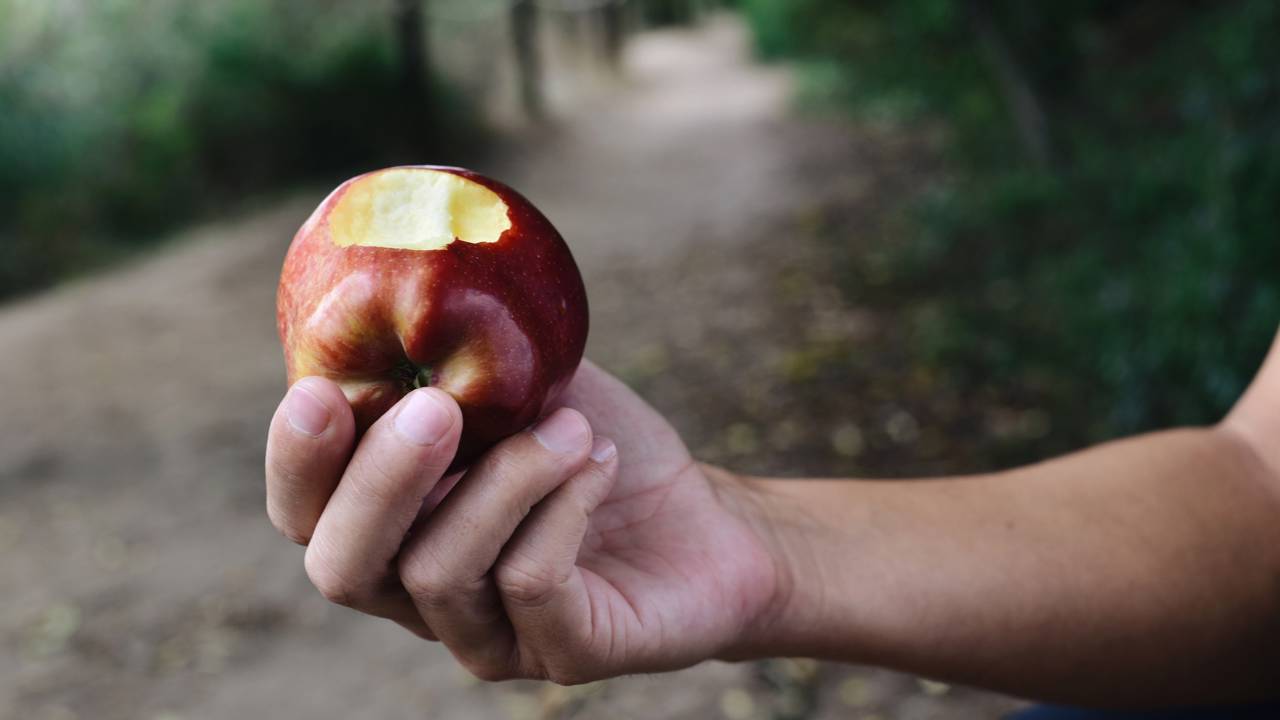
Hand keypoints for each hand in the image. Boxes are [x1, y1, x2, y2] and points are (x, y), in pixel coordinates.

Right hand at [264, 360, 784, 682]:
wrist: (708, 516)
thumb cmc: (597, 444)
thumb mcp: (524, 383)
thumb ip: (456, 355)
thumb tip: (403, 285)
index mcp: (394, 527)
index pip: (305, 516)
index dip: (296, 462)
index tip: (318, 392)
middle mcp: (420, 595)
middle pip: (344, 567)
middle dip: (380, 480)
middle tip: (437, 407)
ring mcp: (488, 634)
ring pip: (441, 571)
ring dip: (507, 478)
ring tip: (572, 427)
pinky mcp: (562, 652)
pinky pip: (530, 583)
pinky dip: (562, 506)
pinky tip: (600, 462)